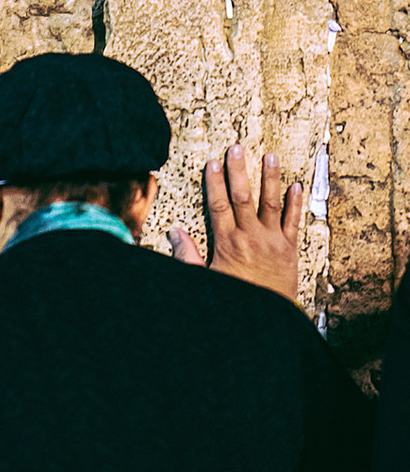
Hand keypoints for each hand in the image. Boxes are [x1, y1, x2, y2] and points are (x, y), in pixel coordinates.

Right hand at [168, 145, 302, 300]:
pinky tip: (297, 186)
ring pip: (271, 204)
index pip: (219, 206)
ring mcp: (272, 242)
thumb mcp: (206, 280)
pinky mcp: (289, 250)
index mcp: (228, 243)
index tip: (212, 163)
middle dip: (239, 171)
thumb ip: (188, 255)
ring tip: (270, 156)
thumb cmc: (234, 300)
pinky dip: (296, 204)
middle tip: (237, 148)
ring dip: (270, 178)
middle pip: (243, 197)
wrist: (267, 322)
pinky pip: (294, 223)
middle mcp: (250, 238)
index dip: (214, 183)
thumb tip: (174, 232)